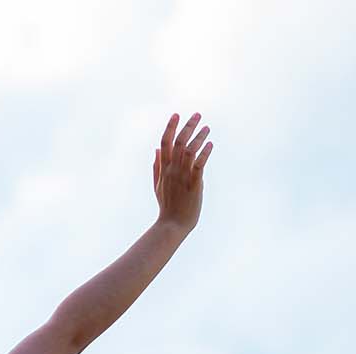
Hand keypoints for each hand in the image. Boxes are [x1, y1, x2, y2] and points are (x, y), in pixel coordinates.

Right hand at [153, 112, 212, 230]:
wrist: (173, 223)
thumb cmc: (167, 205)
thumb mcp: (157, 184)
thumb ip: (157, 166)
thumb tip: (156, 149)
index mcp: (163, 169)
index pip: (164, 143)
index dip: (170, 128)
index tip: (176, 115)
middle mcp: (172, 170)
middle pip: (178, 143)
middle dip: (188, 126)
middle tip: (197, 114)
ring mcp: (182, 176)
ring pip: (189, 151)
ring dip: (199, 137)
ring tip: (207, 127)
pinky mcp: (194, 184)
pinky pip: (199, 165)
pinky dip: (205, 153)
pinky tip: (211, 145)